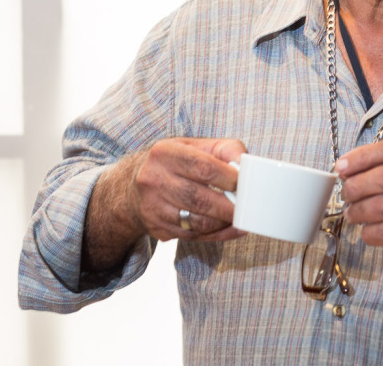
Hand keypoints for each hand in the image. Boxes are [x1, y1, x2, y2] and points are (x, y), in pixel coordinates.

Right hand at [126, 137, 246, 241]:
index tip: (244, 184)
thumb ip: (226, 149)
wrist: (135, 187)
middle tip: (248, 208)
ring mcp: (152, 206)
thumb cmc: (176, 163)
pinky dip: (215, 234)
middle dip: (229, 207)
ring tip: (239, 218)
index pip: (204, 168)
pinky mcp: (156, 228)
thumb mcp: (196, 146)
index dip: (229, 178)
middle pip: (199, 199)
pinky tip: (227, 227)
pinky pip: (192, 236)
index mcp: (165, 153)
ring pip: (196, 222)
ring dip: (223, 223)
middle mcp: (154, 179)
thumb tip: (246, 166)